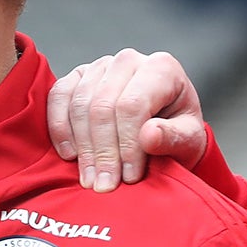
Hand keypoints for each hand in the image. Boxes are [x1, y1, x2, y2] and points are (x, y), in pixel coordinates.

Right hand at [45, 48, 205, 190]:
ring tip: (90, 179)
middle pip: (102, 106)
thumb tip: (149, 136)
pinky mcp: (77, 76)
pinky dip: (59, 128)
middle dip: (103, 152)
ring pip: (79, 105)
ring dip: (82, 147)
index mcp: (162, 68)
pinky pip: (57, 97)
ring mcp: (99, 66)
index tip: (129, 177)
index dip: (127, 144)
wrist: (160, 128)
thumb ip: (173, 138)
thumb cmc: (177, 133)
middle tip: (104, 185)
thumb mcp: (188, 140)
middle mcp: (128, 60)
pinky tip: (70, 155)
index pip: (133, 105)